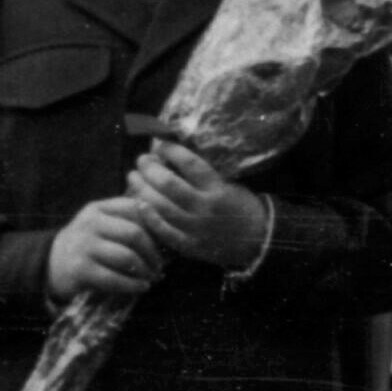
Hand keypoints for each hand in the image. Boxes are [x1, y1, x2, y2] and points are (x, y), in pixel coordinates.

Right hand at [48, 197, 163, 300]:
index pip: (136, 208)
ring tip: (152, 278)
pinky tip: (142, 287)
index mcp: (99, 208)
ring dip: (146, 270)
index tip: (164, 241)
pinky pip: (115, 278)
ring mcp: (84, 246)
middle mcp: (90, 223)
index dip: (155, 225)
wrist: (51, 265)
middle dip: (153, 253)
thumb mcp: (102, 224)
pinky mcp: (80, 270)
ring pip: (127, 256)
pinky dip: (133, 285)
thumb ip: (127, 220)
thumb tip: (166, 227)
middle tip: (160, 266)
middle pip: (135, 233)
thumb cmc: (87, 245)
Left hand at [128, 140, 268, 269]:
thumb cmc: (240, 207)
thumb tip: (171, 155)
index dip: (171, 151)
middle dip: (150, 169)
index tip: (160, 144)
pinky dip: (149, 217)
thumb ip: (203, 174)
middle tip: (141, 160)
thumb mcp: (228, 184)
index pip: (190, 164)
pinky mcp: (190, 246)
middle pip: (170, 185)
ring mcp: (196, 228)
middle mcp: (206, 207)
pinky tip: (138, 204)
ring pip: (162, 206)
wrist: (258, 240)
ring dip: (143, 189)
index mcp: (218, 189)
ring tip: (133, 177)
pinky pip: (164, 231)